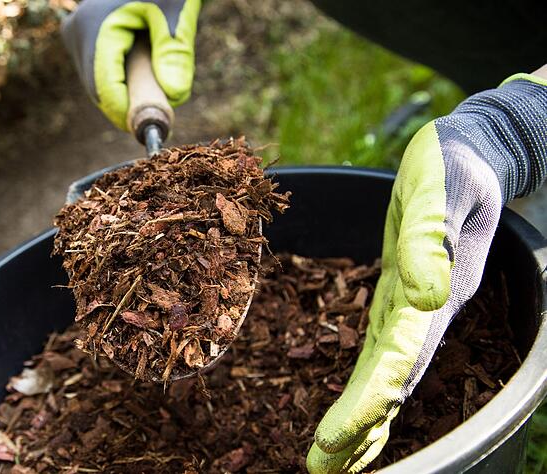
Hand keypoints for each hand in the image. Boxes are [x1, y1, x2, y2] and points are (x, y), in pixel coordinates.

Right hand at [61, 0, 199, 129]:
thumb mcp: (177, 11)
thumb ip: (175, 52)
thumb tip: (175, 95)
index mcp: (94, 26)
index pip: (104, 86)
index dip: (127, 112)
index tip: (154, 128)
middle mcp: (76, 34)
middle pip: (100, 89)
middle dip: (132, 103)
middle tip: (167, 107)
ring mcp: (76, 39)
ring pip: (101, 85)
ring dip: (130, 92)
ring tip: (162, 78)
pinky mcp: (82, 43)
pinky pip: (102, 75)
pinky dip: (126, 81)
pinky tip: (147, 69)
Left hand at [307, 73, 546, 472]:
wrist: (471, 159)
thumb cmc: (453, 167)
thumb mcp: (442, 189)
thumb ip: (432, 238)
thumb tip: (428, 292)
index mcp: (439, 291)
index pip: (400, 357)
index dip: (369, 399)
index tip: (335, 437)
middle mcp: (426, 312)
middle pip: (392, 380)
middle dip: (359, 427)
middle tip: (321, 469)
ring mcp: (412, 311)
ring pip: (386, 376)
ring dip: (362, 421)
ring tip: (329, 464)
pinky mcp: (396, 301)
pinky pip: (379, 354)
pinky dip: (364, 390)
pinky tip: (349, 416)